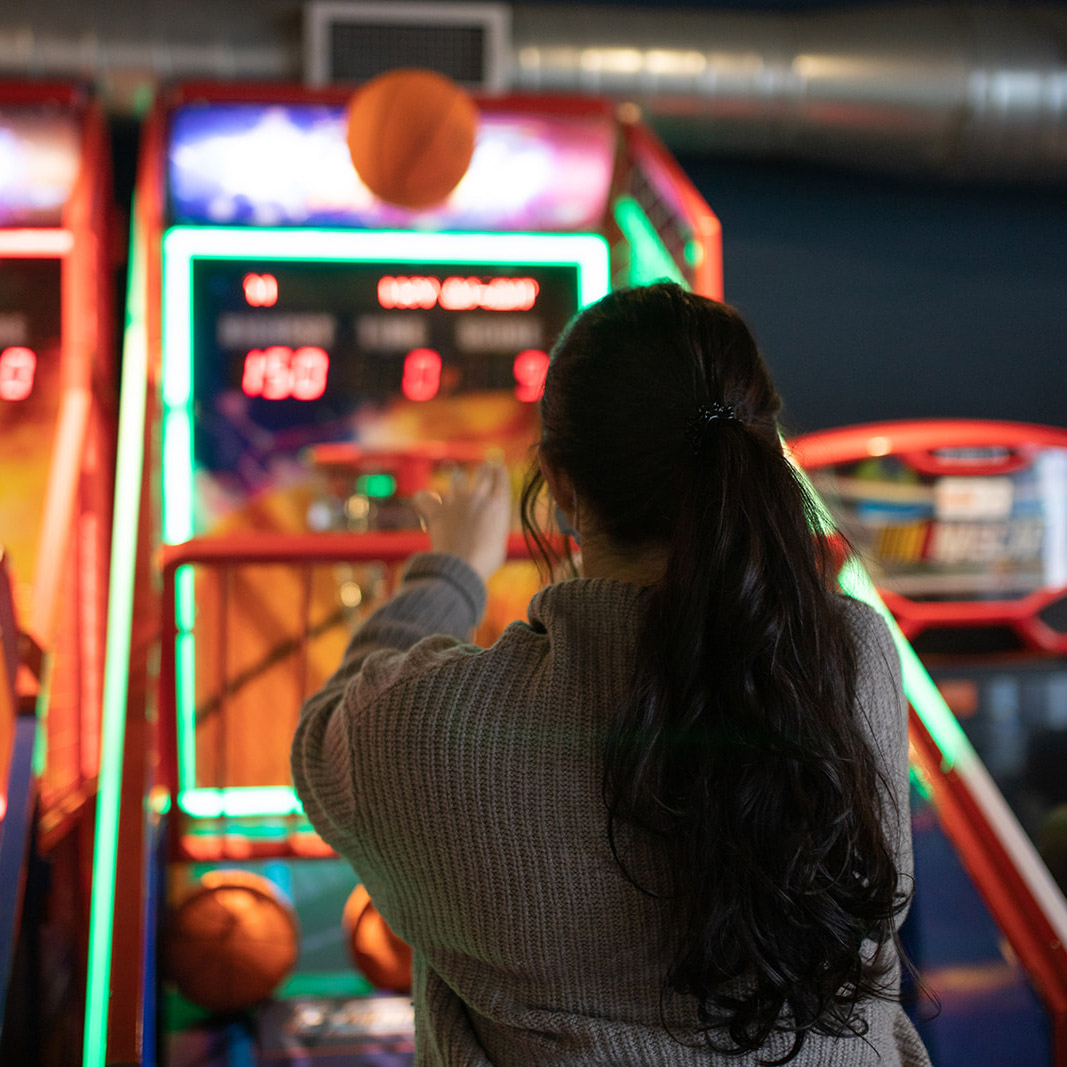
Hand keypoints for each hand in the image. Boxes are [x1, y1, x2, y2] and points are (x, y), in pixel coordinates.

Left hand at [413, 462, 511, 582]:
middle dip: (484, 469)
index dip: (499, 472)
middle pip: (483, 472)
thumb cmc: (485, 560)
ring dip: (457, 477)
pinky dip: (423, 499)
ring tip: (457, 475)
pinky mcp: (438, 510)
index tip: (498, 467)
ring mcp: (458, 501)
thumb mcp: (497, 544)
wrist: (463, 565)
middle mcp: (479, 497)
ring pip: (457, 478)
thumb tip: (485, 530)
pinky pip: (425, 497)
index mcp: (499, 505)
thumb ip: (492, 529)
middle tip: (485, 466)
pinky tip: (422, 499)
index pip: (500, 478)